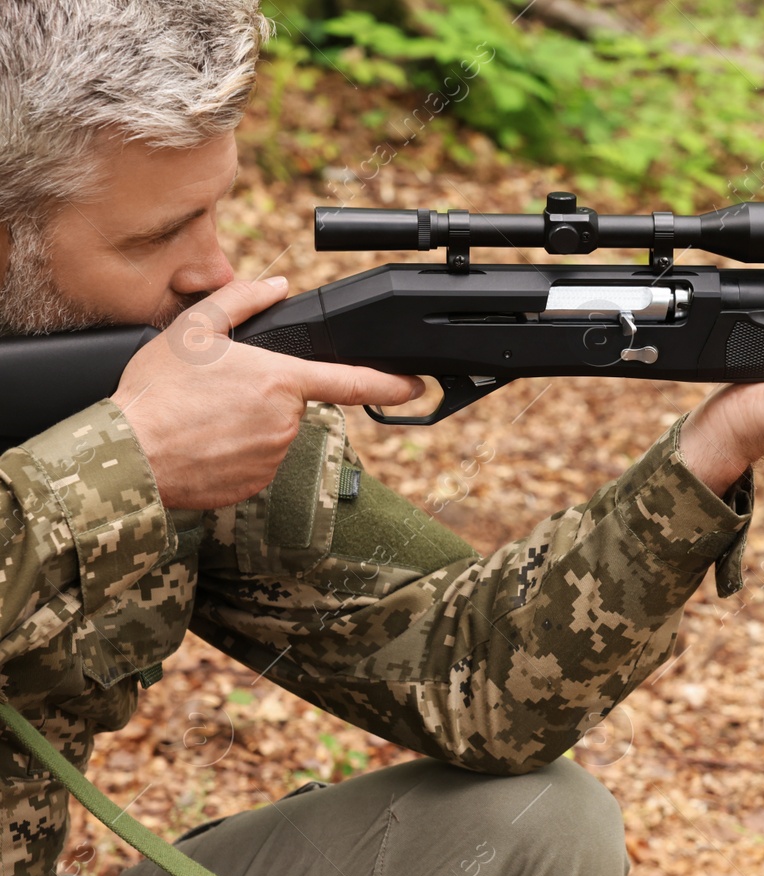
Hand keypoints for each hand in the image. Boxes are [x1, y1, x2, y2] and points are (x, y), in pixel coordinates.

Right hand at [112, 277, 424, 509]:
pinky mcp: (257, 483)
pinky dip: (237, 452)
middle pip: (292, 403)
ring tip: (204, 419)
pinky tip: (206, 443)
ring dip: (249, 425)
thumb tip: (275, 287)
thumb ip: (240, 302)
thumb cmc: (158, 392)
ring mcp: (275, 455)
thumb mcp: (194, 330)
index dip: (388, 384)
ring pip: (274, 433)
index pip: (350, 381)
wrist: (131, 456)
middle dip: (264, 396)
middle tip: (217, 395)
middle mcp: (287, 421)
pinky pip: (257, 461)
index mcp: (280, 380)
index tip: (415, 387)